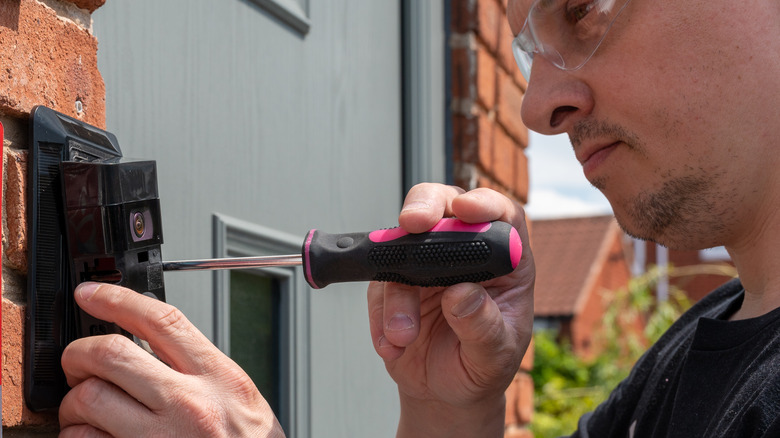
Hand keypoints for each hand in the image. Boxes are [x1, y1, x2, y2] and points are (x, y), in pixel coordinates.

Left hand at [58, 282, 284, 437]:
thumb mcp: (240, 399)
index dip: (118, 299)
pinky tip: (91, 436)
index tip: (92, 295)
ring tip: (86, 411)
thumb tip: (153, 343)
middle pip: (111, 354)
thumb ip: (201, 370)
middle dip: (79, 354)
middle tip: (77, 361)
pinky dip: (76, 437)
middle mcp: (190, 405)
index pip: (162, 321)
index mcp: (219, 379)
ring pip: (88, 400)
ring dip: (75, 404)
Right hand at [367, 184, 534, 437]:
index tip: (466, 208)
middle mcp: (464, 253)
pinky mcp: (393, 282)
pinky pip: (377, 285)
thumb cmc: (480, 368)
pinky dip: (379, 315)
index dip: (485, 203)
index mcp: (503, 263)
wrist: (444, 393)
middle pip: (444, 205)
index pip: (501, 217)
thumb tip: (464, 295)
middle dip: (424, 206)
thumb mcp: (494, 357)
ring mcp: (425, 264)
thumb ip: (483, 327)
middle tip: (411, 224)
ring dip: (397, 293)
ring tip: (404, 335)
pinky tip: (392, 344)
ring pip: (402, 248)